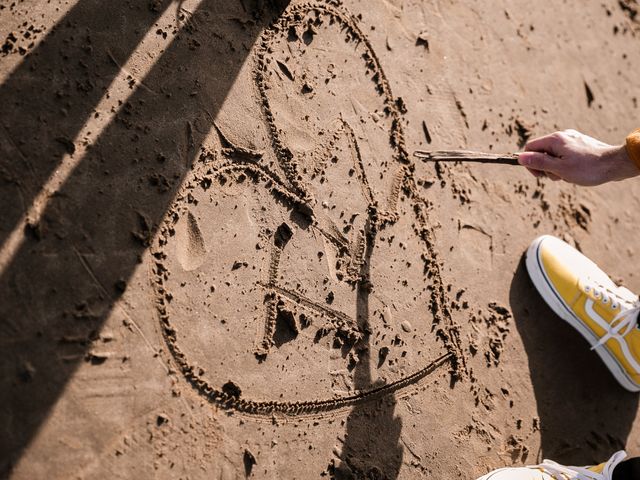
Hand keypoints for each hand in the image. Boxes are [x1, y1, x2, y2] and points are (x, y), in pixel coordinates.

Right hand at [517, 129, 638, 185]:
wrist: (615, 164)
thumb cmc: (587, 168)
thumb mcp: (559, 169)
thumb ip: (538, 162)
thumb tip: (520, 158)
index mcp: (555, 139)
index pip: (530, 147)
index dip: (530, 162)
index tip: (539, 174)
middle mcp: (562, 135)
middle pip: (541, 151)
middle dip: (545, 166)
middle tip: (556, 176)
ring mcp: (572, 139)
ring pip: (553, 154)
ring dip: (555, 167)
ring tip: (568, 175)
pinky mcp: (580, 144)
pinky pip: (564, 154)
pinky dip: (565, 164)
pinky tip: (575, 171)